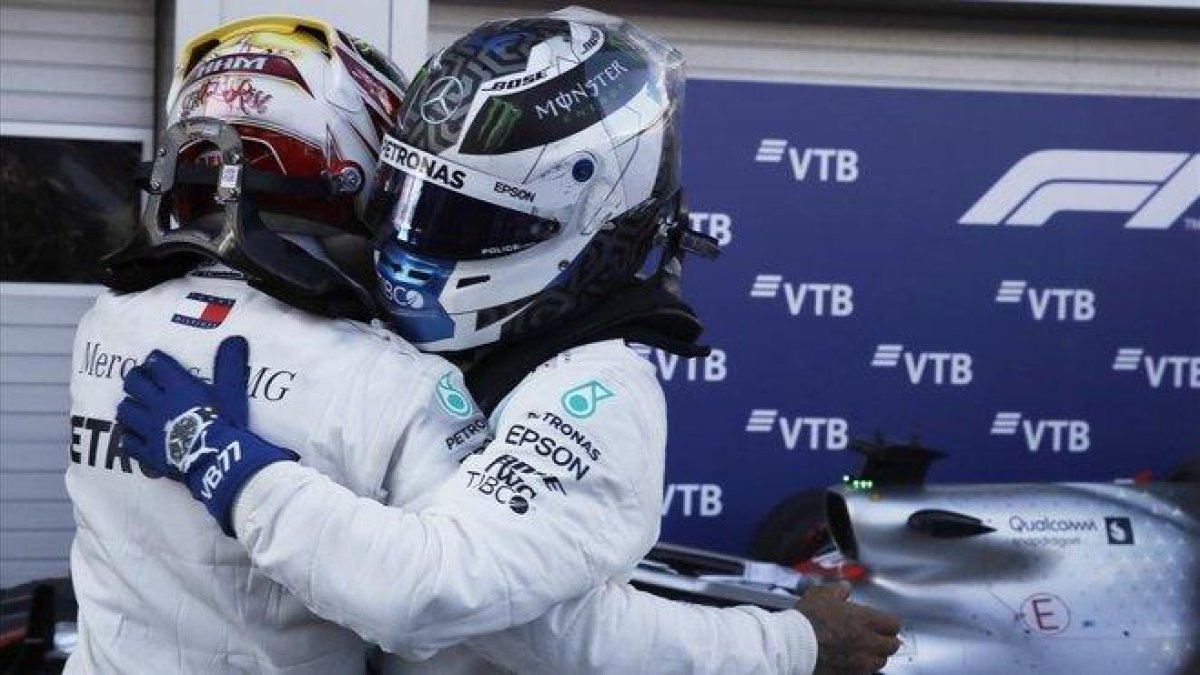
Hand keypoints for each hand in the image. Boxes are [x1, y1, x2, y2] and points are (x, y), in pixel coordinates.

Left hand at [116, 336, 296, 535]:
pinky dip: (129, 437)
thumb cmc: (227, 424)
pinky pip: (128, 442)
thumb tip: (235, 339)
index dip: (155, 361)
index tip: (157, 362)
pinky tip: (135, 436)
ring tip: (136, 407)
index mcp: (178, 387)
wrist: (218, 461)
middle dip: (135, 379)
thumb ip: (230, 365)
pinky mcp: (148, 453)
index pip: (157, 365)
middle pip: (134, 384)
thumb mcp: (232, 392)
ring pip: (125, 411)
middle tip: (142, 381)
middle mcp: (158, 405)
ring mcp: (149, 429)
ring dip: (129, 407)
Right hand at [795, 584, 901, 673]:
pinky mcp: (850, 674)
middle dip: (887, 640)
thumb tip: (845, 588)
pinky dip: (862, 667)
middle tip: (877, 636)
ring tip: (865, 649)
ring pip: (881, 662)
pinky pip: (865, 673)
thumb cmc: (807, 620)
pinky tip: (851, 660)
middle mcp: (867, 643)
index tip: (883, 622)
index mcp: (865, 620)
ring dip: (876, 655)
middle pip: (892, 646)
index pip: (894, 624)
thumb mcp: (821, 595)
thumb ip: (838, 590)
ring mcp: (860, 662)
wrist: (793, 645)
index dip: (888, 622)